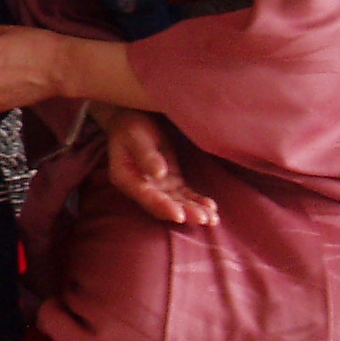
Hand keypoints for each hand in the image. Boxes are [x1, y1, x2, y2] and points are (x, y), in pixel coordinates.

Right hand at [103, 110, 219, 227]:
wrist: (132, 122)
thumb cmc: (131, 127)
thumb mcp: (136, 138)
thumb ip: (146, 156)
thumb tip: (159, 175)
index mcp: (127, 179)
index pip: (146, 197)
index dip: (163, 207)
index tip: (179, 215)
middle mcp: (141, 188)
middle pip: (163, 205)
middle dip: (184, 213)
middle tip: (203, 219)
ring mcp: (157, 187)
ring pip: (176, 203)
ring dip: (194, 211)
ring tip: (212, 219)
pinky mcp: (170, 182)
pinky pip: (184, 195)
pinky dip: (197, 201)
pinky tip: (211, 207)